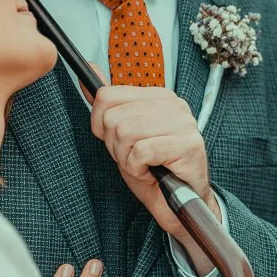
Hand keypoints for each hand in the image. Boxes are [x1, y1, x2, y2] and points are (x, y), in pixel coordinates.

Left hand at [89, 71, 220, 274]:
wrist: (182, 203)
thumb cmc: (154, 170)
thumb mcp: (123, 136)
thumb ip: (107, 106)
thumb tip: (88, 73)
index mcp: (158, 96)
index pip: (106, 96)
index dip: (101, 125)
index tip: (118, 142)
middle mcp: (173, 103)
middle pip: (112, 118)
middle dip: (115, 146)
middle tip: (135, 159)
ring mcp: (183, 122)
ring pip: (124, 133)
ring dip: (127, 159)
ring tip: (144, 165)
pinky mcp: (188, 144)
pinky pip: (140, 152)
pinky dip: (138, 169)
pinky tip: (152, 172)